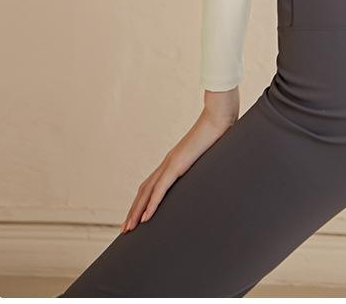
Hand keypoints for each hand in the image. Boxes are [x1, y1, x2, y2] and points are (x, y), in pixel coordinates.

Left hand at [120, 91, 239, 232]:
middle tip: (126, 229)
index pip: (152, 184)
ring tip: (129, 228)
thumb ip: (208, 163)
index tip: (137, 216)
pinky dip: (151, 204)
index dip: (142, 200)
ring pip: (147, 192)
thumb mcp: (211, 154)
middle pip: (144, 190)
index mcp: (174, 160)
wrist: (219, 117)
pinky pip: (160, 189)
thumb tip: (217, 170)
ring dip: (137, 211)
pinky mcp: (177, 165)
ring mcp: (171, 163)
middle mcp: (168, 162)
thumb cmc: (219, 132)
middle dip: (134, 210)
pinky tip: (145, 218)